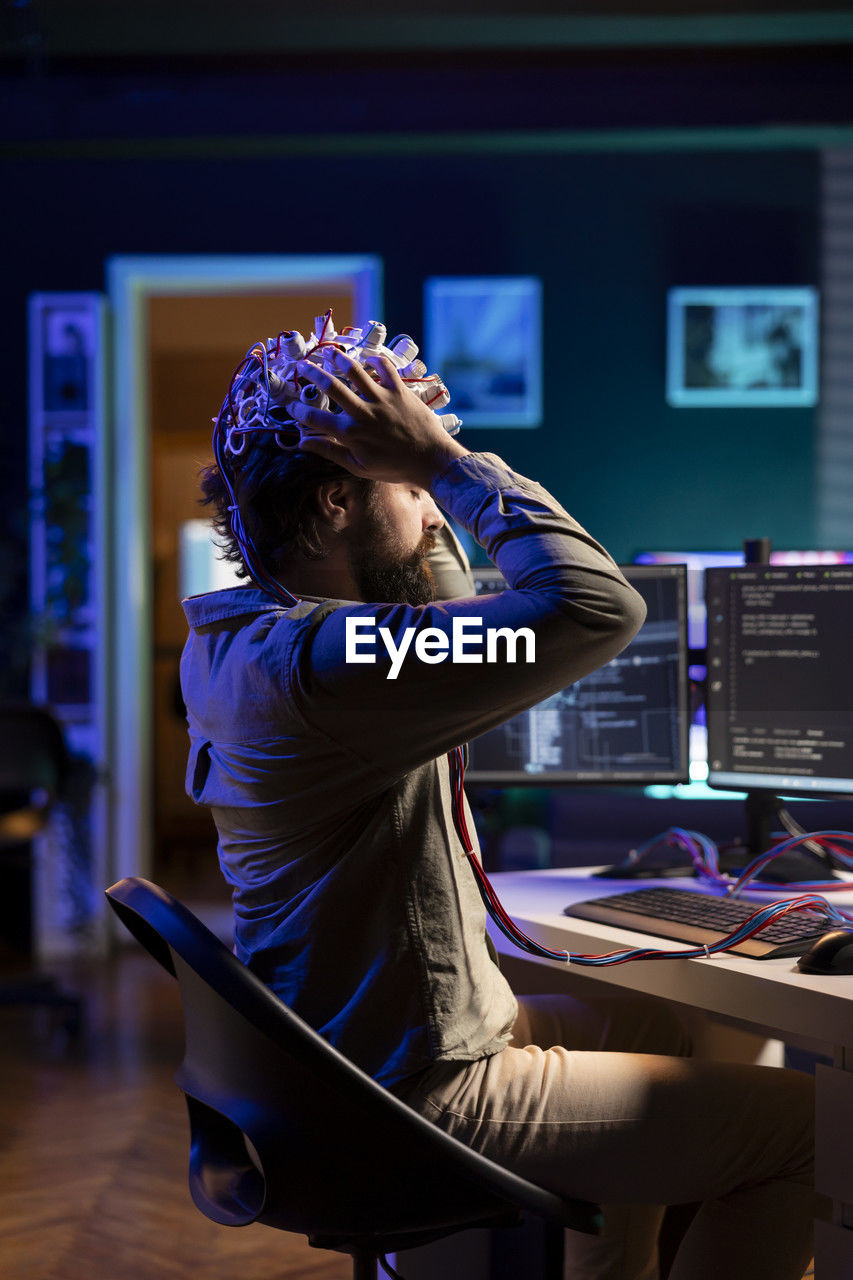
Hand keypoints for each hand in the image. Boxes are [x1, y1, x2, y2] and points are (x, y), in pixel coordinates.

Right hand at [290, 353, 467, 488]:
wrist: (431, 461)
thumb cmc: (394, 468)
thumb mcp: (358, 467)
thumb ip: (330, 452)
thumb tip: (303, 443)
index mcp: (350, 434)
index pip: (315, 419)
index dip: (299, 411)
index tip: (291, 405)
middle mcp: (363, 413)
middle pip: (330, 386)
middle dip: (311, 373)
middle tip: (301, 366)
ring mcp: (382, 399)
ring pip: (356, 371)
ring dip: (339, 360)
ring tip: (330, 354)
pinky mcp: (400, 391)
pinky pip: (386, 368)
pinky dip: (376, 360)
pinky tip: (369, 358)